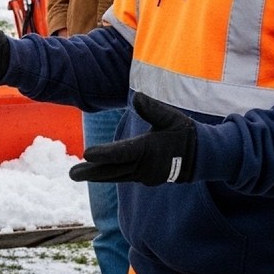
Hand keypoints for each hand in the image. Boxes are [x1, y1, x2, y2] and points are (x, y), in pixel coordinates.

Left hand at [69, 92, 196, 185]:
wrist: (201, 156)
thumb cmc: (184, 133)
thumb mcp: (171, 118)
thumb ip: (153, 109)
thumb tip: (138, 97)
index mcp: (149, 150)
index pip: (123, 153)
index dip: (104, 154)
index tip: (86, 153)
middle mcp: (144, 166)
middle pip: (114, 169)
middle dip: (92, 172)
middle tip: (72, 174)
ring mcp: (144, 175)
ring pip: (116, 175)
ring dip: (96, 175)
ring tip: (76, 174)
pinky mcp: (144, 177)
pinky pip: (122, 176)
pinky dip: (108, 174)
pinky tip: (94, 173)